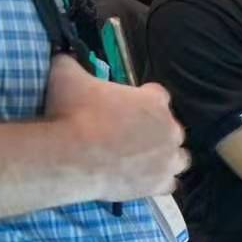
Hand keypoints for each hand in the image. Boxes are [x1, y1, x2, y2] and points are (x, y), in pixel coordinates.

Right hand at [46, 54, 187, 198]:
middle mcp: (170, 129)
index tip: (127, 106)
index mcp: (154, 101)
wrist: (71, 156)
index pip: (158, 95)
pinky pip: (169, 184)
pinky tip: (143, 181)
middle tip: (128, 137)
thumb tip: (64, 57)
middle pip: (171, 128)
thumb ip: (71, 64)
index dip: (143, 99)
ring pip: (178, 157)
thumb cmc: (72, 113)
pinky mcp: (161, 183)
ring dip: (164, 157)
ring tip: (142, 160)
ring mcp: (168, 159)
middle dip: (155, 131)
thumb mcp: (66, 76)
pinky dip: (158, 182)